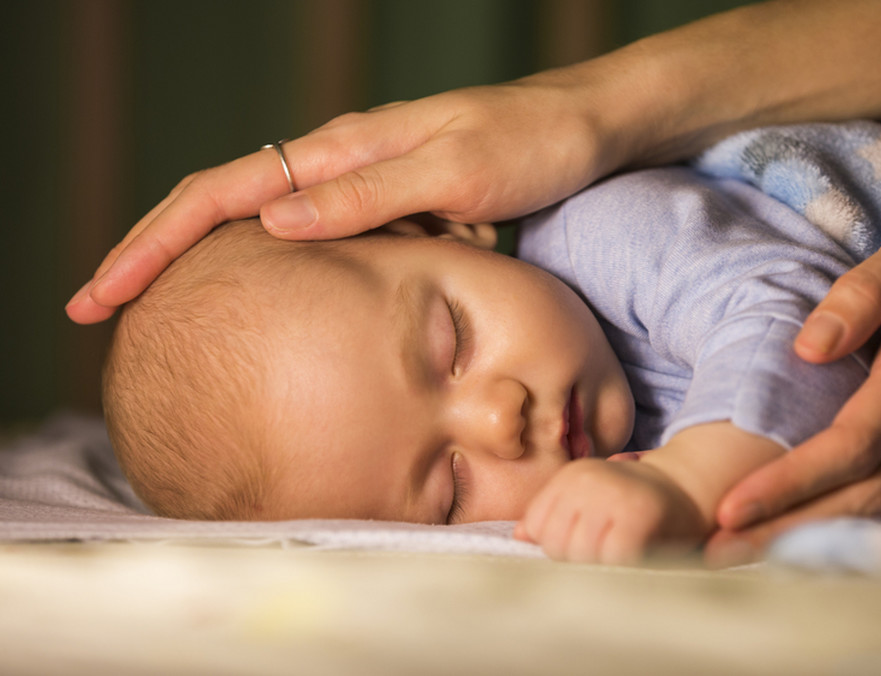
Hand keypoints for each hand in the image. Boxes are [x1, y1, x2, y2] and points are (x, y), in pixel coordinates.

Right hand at [65, 76, 631, 323]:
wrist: (586, 131)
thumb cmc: (531, 144)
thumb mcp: (458, 173)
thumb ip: (370, 196)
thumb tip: (273, 224)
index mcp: (344, 149)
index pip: (223, 192)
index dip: (155, 243)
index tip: (102, 293)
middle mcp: (341, 165)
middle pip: (222, 208)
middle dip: (155, 256)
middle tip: (98, 313)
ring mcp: (363, 188)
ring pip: (260, 227)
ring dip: (201, 264)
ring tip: (152, 314)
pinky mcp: (391, 211)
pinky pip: (312, 243)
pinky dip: (268, 272)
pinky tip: (256, 303)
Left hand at [514, 458, 706, 565]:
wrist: (690, 489)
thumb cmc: (634, 504)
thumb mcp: (591, 502)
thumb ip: (555, 517)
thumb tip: (519, 534)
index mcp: (571, 475)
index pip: (536, 525)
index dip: (557, 544)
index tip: (586, 540)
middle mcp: (587, 480)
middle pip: (555, 544)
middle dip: (577, 559)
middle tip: (607, 550)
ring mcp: (612, 496)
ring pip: (580, 556)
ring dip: (601, 566)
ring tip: (621, 554)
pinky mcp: (636, 517)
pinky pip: (611, 560)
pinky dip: (623, 568)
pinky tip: (637, 557)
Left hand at [707, 177, 880, 565]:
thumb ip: (868, 291)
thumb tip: (808, 349)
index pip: (854, 443)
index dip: (790, 481)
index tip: (730, 508)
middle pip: (866, 494)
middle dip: (788, 530)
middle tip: (715, 555)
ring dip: (818, 538)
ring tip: (747, 558)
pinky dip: (859, 523)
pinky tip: (813, 533)